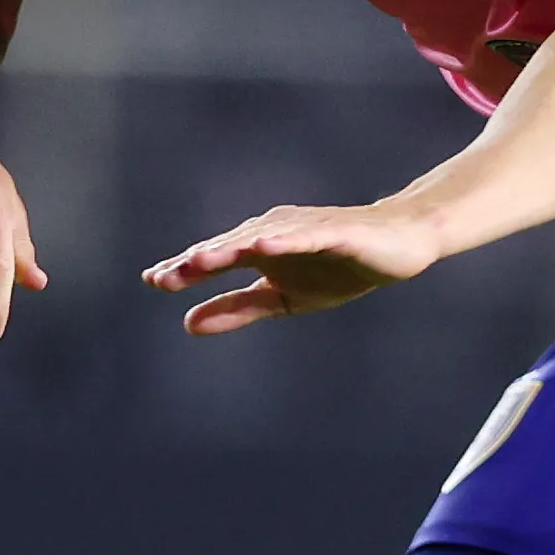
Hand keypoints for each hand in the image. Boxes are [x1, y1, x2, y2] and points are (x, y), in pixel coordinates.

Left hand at [142, 202, 441, 334]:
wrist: (401, 246)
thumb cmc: (340, 267)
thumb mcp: (285, 298)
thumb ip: (238, 308)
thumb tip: (187, 324)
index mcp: (261, 249)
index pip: (216, 258)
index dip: (185, 269)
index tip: (153, 281)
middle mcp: (275, 232)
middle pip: (229, 246)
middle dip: (197, 261)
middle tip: (163, 277)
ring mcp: (304, 229)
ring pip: (259, 238)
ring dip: (228, 248)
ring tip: (197, 261)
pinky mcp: (336, 231)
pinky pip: (305, 236)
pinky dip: (283, 239)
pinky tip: (261, 245)